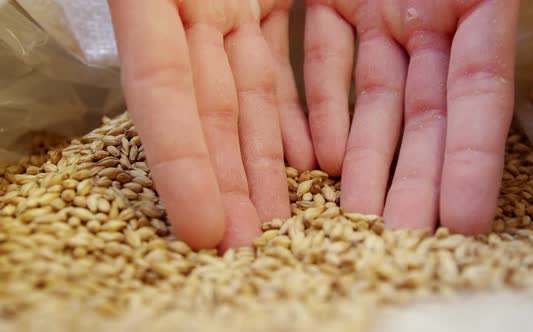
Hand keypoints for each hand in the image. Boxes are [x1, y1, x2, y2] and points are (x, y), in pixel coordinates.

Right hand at [108, 0, 315, 249]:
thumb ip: (157, 3)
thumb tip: (167, 72)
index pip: (163, 89)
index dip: (181, 161)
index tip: (202, 231)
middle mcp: (189, 10)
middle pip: (211, 110)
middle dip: (227, 183)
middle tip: (244, 249)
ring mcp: (229, 9)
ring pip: (250, 96)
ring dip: (263, 160)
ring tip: (279, 222)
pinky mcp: (264, 1)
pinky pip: (279, 64)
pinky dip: (290, 111)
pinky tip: (305, 159)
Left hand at [304, 0, 518, 233]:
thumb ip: (480, 19)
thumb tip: (479, 83)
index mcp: (478, 8)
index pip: (479, 98)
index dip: (473, 161)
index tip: (466, 223)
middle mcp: (430, 23)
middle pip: (424, 116)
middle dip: (415, 181)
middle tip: (400, 240)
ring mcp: (380, 15)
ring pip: (374, 99)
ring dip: (364, 159)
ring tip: (356, 214)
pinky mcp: (334, 0)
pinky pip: (325, 54)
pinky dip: (321, 104)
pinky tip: (319, 157)